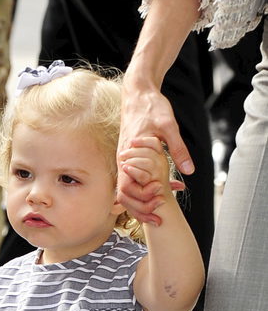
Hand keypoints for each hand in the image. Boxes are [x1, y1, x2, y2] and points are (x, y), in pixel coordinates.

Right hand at [119, 74, 191, 224]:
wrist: (138, 93)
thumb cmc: (151, 108)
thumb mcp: (169, 126)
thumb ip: (178, 149)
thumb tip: (188, 170)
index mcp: (128, 157)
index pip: (126, 190)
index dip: (141, 202)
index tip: (159, 203)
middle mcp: (122, 161)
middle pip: (123, 196)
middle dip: (140, 210)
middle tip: (159, 217)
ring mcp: (124, 161)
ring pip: (127, 191)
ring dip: (141, 203)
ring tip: (159, 210)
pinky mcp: (129, 159)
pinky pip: (132, 180)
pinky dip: (143, 191)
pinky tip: (161, 191)